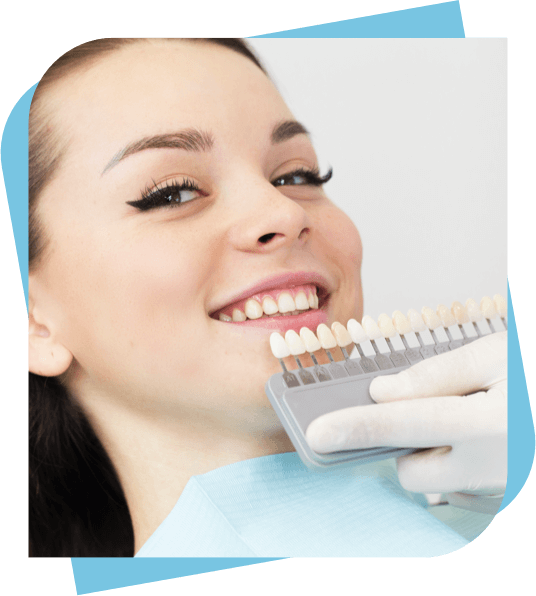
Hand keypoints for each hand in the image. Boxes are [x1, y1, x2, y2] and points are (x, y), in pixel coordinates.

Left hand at [305, 331, 506, 513]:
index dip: (355, 428)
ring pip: (438, 483)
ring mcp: (503, 492)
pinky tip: (485, 441)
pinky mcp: (509, 501)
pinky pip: (464, 491)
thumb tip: (384, 392)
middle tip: (431, 412)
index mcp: (487, 426)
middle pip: (413, 471)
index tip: (316, 433)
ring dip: (437, 456)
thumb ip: (438, 375)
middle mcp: (494, 469)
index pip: (402, 427)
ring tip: (471, 421)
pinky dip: (460, 468)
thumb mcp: (499, 356)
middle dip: (407, 445)